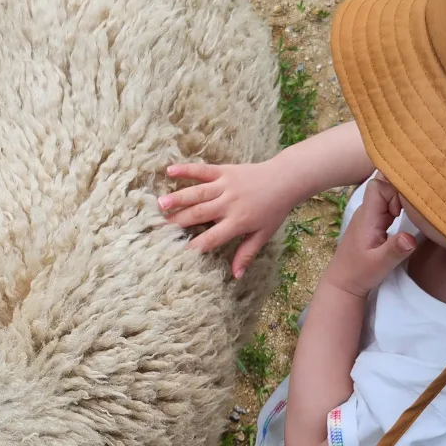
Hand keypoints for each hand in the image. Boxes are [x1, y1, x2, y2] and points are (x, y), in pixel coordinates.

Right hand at [158, 161, 293, 278]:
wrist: (285, 179)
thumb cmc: (273, 210)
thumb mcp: (263, 235)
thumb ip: (247, 254)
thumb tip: (236, 276)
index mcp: (238, 222)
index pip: (213, 237)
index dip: (196, 245)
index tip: (179, 252)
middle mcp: (229, 204)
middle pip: (199, 214)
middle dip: (179, 221)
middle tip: (160, 227)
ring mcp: (225, 186)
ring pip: (197, 192)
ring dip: (178, 198)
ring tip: (160, 204)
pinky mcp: (224, 171)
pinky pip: (203, 170)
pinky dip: (186, 169)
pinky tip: (169, 170)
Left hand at [327, 176, 416, 295]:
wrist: (343, 282)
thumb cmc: (359, 273)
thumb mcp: (380, 265)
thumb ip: (395, 250)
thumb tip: (411, 239)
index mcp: (366, 217)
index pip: (378, 187)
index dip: (393, 192)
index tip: (401, 212)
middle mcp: (366, 212)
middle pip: (383, 185)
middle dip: (399, 190)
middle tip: (411, 207)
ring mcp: (369, 216)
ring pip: (386, 193)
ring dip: (399, 199)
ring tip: (410, 213)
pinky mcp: (373, 222)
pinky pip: (386, 204)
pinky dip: (397, 206)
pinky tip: (404, 217)